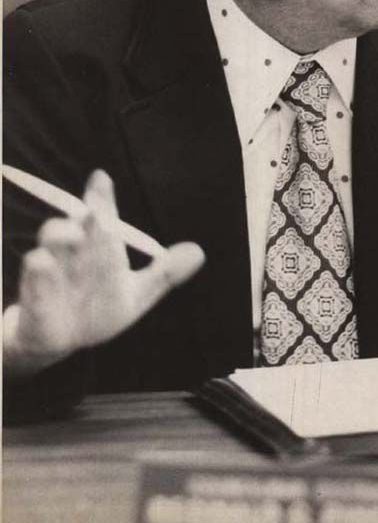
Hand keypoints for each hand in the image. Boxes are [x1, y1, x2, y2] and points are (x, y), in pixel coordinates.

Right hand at [3, 169, 204, 375]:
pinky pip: (33, 278)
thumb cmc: (98, 309)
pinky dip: (38, 271)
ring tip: (74, 235)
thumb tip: (199, 252)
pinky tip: (43, 263)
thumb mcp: (136, 294)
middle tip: (98, 208)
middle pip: (79, 223)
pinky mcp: (35, 295)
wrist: (63, 343)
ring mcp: (52, 270)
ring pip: (50, 241)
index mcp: (99, 246)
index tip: (102, 179)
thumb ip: (164, 273)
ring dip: (60, 234)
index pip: (101, 215)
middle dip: (88, 215)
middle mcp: (75, 250)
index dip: (101, 198)